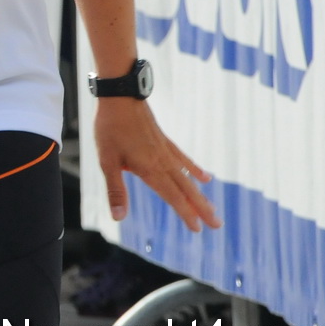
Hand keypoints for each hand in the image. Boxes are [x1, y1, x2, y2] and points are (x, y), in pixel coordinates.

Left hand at [93, 98, 219, 232]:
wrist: (120, 97)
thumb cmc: (110, 129)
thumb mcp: (106, 161)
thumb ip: (115, 190)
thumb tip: (118, 217)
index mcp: (149, 169)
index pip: (172, 197)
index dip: (185, 213)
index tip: (198, 228)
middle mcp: (162, 162)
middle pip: (185, 190)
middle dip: (201, 208)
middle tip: (217, 224)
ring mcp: (166, 150)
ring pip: (187, 177)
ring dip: (200, 194)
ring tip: (213, 208)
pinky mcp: (164, 140)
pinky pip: (183, 159)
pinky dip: (194, 169)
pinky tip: (205, 177)